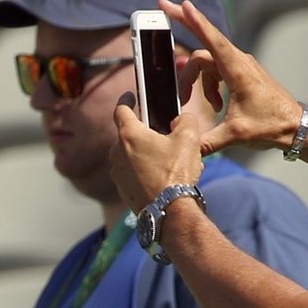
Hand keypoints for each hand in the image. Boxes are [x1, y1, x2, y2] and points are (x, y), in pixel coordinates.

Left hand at [111, 86, 211, 214]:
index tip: (130, 96)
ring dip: (152, 156)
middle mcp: (117, 153)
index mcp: (129, 135)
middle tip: (167, 138)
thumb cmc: (176, 173)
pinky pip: (135, 174)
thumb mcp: (189, 138)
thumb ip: (185, 120)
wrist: (169, 211)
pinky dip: (149, 172)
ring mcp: (118, 173)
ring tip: (174, 163)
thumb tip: (180, 119)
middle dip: (148, 135)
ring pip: (135, 157)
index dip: (127, 100)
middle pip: (131, 136)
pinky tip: (168, 179)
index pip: (121, 110)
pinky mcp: (123, 190)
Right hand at [164, 0, 307, 156]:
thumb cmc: (271, 126)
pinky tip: (218, 107)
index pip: (211, 40)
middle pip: (203, 49)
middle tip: (164, 16)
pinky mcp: (242, 73)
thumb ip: (206, 142)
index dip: (194, 21)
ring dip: (199, 84)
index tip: (180, 5)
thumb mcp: (235, 136)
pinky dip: (210, 87)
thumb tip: (186, 149)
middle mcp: (239, 62)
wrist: (295, 127)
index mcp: (237, 70)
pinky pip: (216, 72)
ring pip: (207, 63)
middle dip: (183, 49)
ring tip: (211, 108)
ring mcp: (241, 66)